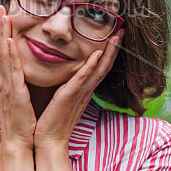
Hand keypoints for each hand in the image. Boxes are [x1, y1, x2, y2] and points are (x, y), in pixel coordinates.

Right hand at [0, 4, 36, 150]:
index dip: (5, 31)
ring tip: (3, 15)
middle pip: (2, 47)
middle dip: (1, 25)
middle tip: (0, 5)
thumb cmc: (26, 122)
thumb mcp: (26, 97)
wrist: (21, 144)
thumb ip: (27, 82)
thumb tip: (33, 71)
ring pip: (4, 53)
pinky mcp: (14, 93)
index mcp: (9, 80)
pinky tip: (10, 40)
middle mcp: (5, 80)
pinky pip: (12, 70)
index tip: (5, 13)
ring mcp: (7, 85)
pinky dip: (10, 54)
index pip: (6, 50)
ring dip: (3, 33)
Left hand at [33, 31, 123, 151]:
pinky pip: (82, 79)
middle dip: (114, 47)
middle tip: (123, 29)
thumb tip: (64, 73)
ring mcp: (80, 93)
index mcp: (83, 89)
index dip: (109, 51)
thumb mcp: (61, 97)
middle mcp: (86, 90)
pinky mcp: (70, 97)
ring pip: (99, 69)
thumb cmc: (51, 120)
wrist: (47, 141)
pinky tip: (97, 54)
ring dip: (108, 52)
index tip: (115, 34)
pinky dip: (90, 66)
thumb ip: (66, 86)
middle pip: (105, 65)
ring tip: (116, 35)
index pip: (100, 66)